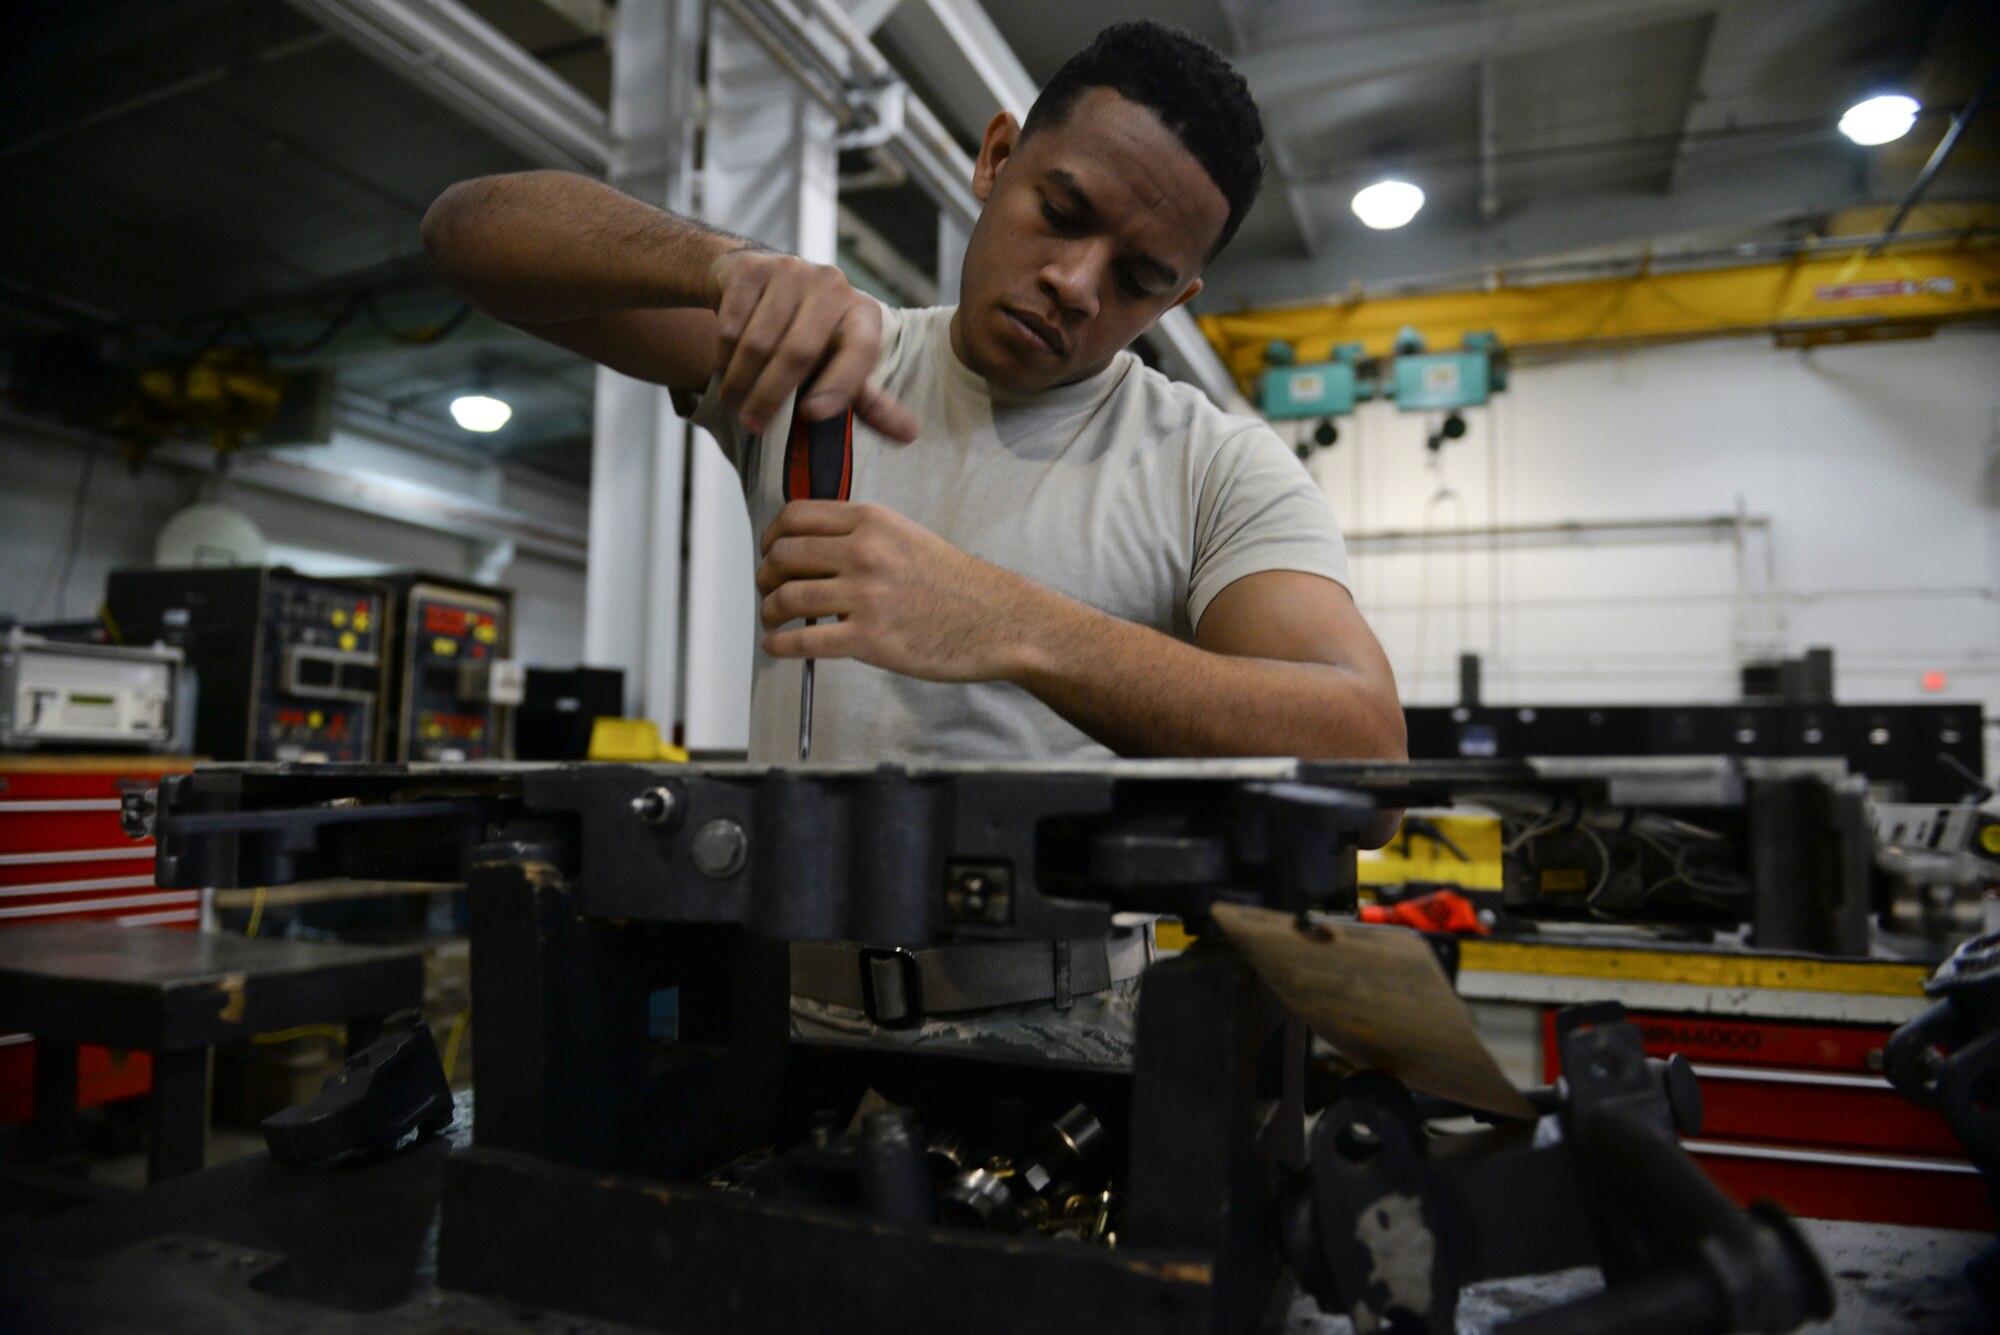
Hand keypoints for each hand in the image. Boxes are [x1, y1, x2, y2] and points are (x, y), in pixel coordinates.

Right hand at [707, 248, 917, 440]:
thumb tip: (910, 436)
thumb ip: (870, 402)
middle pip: (799, 352)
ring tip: (733, 404)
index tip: (812, 414)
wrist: (760, 280)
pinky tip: (724, 371)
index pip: (860, 351)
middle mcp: (833, 286)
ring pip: (759, 341)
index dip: (839, 385)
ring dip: (740, 380)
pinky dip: (724, 356)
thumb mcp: (841, 364)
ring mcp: (791, 271)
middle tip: (752, 425)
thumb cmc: (811, 334)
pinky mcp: (752, 268)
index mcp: (862, 314)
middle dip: (771, 396)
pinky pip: (732, 324)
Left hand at [756, 501, 1052, 681]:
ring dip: (768, 610)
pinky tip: (776, 646)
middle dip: (765, 574)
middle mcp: (864, 551)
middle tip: (768, 589)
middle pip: (783, 554)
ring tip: (772, 619)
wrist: (997, 620)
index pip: (796, 516)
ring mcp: (865, 595)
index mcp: (872, 521)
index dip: (771, 536)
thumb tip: (810, 550)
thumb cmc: (956, 583)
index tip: (769, 552)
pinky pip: (803, 640)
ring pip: (786, 596)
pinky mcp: (869, 639)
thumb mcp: (906, 536)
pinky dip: (779, 644)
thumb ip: (860, 535)